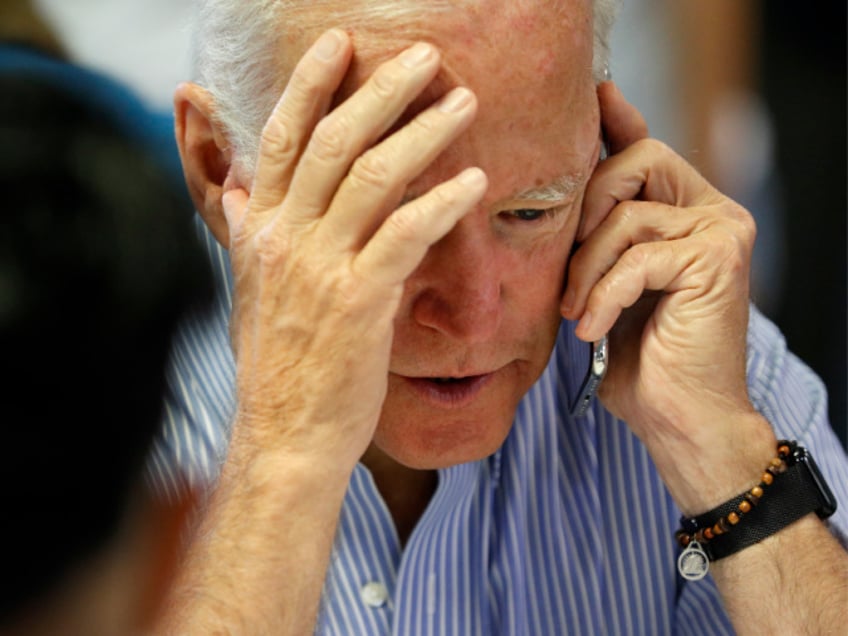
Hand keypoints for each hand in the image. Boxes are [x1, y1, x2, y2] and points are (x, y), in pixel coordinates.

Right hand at [221, 30, 486, 471]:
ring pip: (375, 176)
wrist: (285, 436)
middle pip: (336, 141)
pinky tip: (476, 183)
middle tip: (425, 57)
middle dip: (381, 90)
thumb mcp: (251, 294)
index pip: (281, 138)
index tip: (340, 46)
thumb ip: (245, 237)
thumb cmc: (280, 367)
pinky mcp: (360, 302)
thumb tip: (237, 197)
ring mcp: (321, 268)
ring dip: (424, 132)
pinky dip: (443, 203)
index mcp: (260, 231)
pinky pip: (406, 234)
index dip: (310, 86)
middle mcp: (286, 239)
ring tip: (464, 103)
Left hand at [562, 83, 775, 511]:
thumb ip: (598, 239)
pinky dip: (604, 295)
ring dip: (586, 269)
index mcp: (684, 212)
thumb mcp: (605, 286)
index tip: (593, 94)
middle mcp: (712, 211)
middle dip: (584, 211)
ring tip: (574, 311)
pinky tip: (592, 329)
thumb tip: (560, 198)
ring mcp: (721, 232)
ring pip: (626, 214)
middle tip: (564, 271)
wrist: (679, 420)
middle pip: (635, 160)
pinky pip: (638, 257)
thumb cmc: (637, 358)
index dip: (617, 119)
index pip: (646, 149)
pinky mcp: (719, 259)